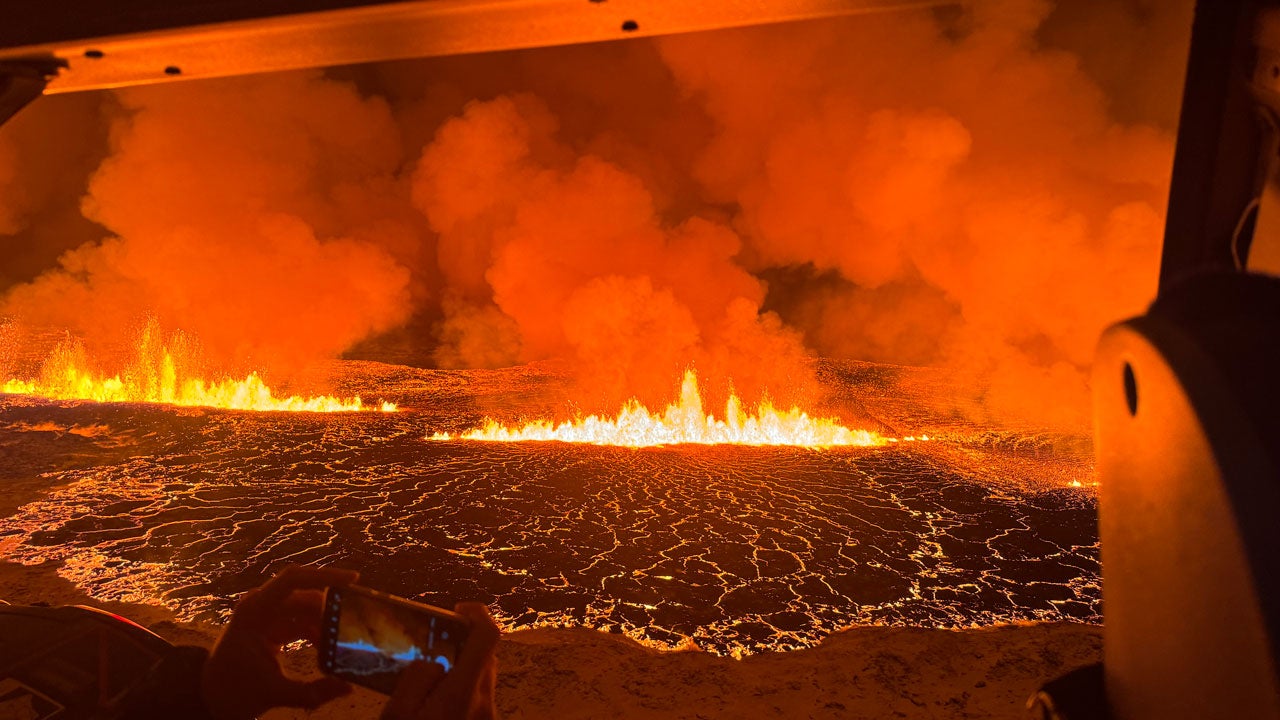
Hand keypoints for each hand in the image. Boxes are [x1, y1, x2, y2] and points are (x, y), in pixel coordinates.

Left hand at [201, 565, 358, 719]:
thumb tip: (348, 687)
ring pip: (306, 608)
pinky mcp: (273, 626)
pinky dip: (317, 631)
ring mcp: (266, 615)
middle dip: (331, 607)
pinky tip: (327, 646)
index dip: (324, 575)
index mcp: (254, 612)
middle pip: (305, 595)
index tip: (352, 579)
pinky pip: (302, 620)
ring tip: (343, 639)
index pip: (292, 580)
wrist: (210, 697)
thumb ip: (313, 693)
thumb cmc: (232, 692)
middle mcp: (260, 606)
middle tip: (356, 621)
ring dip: (325, 621)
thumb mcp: (273, 694)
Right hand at [380, 602, 500, 719]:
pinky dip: (463, 690)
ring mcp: (487, 715)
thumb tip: (432, 662)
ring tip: (431, 682)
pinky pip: (479, 697)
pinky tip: (438, 705)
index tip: (458, 609)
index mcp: (462, 692)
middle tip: (432, 652)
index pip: (487, 636)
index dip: (477, 613)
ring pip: (482, 676)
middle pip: (485, 654)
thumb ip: (415, 680)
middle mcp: (483, 702)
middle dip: (462, 646)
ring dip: (462, 670)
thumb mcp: (397, 714)